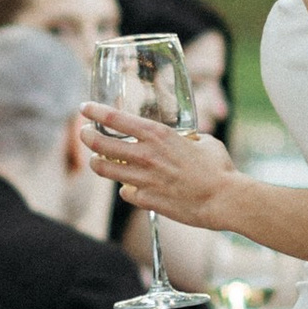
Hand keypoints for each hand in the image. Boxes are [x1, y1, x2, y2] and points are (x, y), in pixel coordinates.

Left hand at [83, 107, 240, 231]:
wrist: (223, 199)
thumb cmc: (218, 168)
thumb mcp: (203, 141)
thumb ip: (187, 138)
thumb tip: (185, 139)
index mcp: (158, 135)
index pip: (115, 119)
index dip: (96, 112)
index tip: (85, 108)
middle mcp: (146, 155)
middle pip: (100, 144)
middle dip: (87, 136)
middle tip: (84, 133)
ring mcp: (143, 179)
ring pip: (105, 170)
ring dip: (98, 163)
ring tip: (97, 160)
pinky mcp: (146, 200)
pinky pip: (126, 192)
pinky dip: (126, 189)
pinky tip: (130, 187)